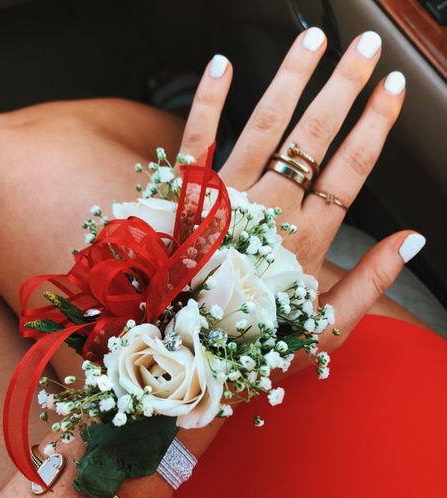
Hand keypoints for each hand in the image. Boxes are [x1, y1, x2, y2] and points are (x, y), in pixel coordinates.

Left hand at [175, 29, 424, 351]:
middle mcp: (267, 213)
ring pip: (263, 128)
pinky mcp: (185, 199)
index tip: (391, 89)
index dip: (373, 127)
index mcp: (305, 242)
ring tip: (315, 40)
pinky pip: (194, 143)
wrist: (185, 357)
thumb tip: (412, 241)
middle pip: (312, 139)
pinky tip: (222, 63)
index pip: (349, 172)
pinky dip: (208, 102)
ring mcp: (224, 202)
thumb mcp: (325, 328)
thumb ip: (371, 284)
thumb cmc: (256, 344)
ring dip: (291, 81)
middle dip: (342, 88)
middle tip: (366, 48)